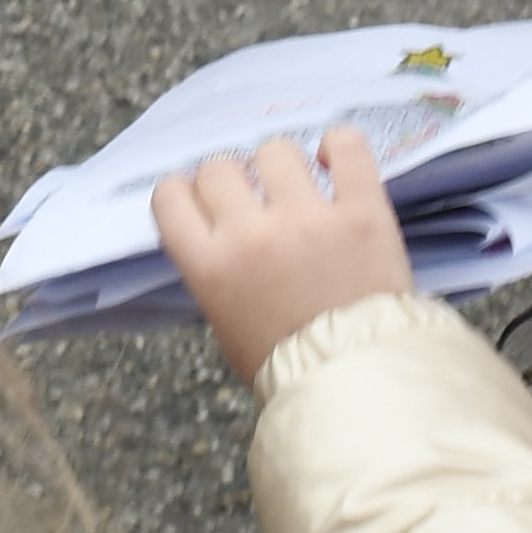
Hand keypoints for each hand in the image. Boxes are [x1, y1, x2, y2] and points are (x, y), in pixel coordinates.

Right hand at [152, 127, 415, 382]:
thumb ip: (215, 269)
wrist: (357, 387)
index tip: (203, 202)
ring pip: (274, 150)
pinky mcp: (361, 212)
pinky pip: (347, 147)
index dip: (185, 194)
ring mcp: (308, 218)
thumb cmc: (285, 366)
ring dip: (280, 167)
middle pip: (219, 167)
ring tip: (296, 188)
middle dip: (231, 181)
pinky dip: (338, 145)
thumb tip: (220, 225)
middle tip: (252, 200)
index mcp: (210, 267)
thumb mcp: (226, 323)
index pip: (170, 196)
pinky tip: (333, 159)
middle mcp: (252, 234)